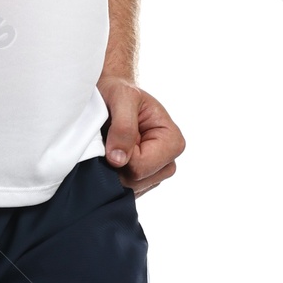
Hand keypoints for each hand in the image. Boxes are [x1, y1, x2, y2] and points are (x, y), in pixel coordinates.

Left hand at [98, 78, 184, 195]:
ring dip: (112, 169)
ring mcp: (155, 174)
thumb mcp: (122, 98)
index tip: (114, 134)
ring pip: (128, 188)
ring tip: (111, 145)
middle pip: (135, 181)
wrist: (112, 95)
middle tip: (110, 139)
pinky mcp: (141, 181)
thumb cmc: (120, 92)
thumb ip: (123, 127)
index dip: (121, 154)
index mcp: (173, 142)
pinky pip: (123, 190)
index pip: (141, 166)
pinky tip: (109, 157)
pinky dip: (111, 176)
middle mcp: (168, 162)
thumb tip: (118, 160)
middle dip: (116, 164)